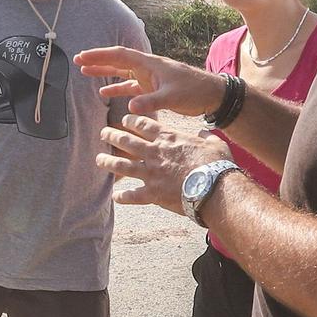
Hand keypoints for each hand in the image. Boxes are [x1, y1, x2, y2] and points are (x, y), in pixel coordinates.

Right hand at [74, 45, 226, 118]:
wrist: (213, 95)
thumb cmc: (195, 91)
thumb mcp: (173, 97)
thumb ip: (151, 101)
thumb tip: (129, 107)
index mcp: (150, 64)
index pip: (120, 56)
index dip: (100, 56)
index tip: (83, 57)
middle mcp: (148, 67)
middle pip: (118, 61)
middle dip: (98, 60)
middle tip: (78, 61)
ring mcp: (150, 77)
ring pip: (122, 72)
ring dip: (104, 72)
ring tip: (85, 72)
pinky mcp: (154, 88)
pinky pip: (130, 86)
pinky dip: (117, 87)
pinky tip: (105, 91)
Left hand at [96, 115, 234, 215]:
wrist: (214, 189)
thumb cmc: (217, 164)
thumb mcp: (215, 144)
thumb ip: (206, 137)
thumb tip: (205, 132)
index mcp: (169, 139)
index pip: (143, 125)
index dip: (131, 120)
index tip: (124, 120)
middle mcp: (155, 153)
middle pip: (127, 142)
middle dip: (112, 136)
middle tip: (103, 133)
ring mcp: (151, 174)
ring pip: (122, 166)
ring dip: (108, 162)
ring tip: (99, 159)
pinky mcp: (152, 194)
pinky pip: (132, 195)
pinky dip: (122, 197)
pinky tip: (115, 196)